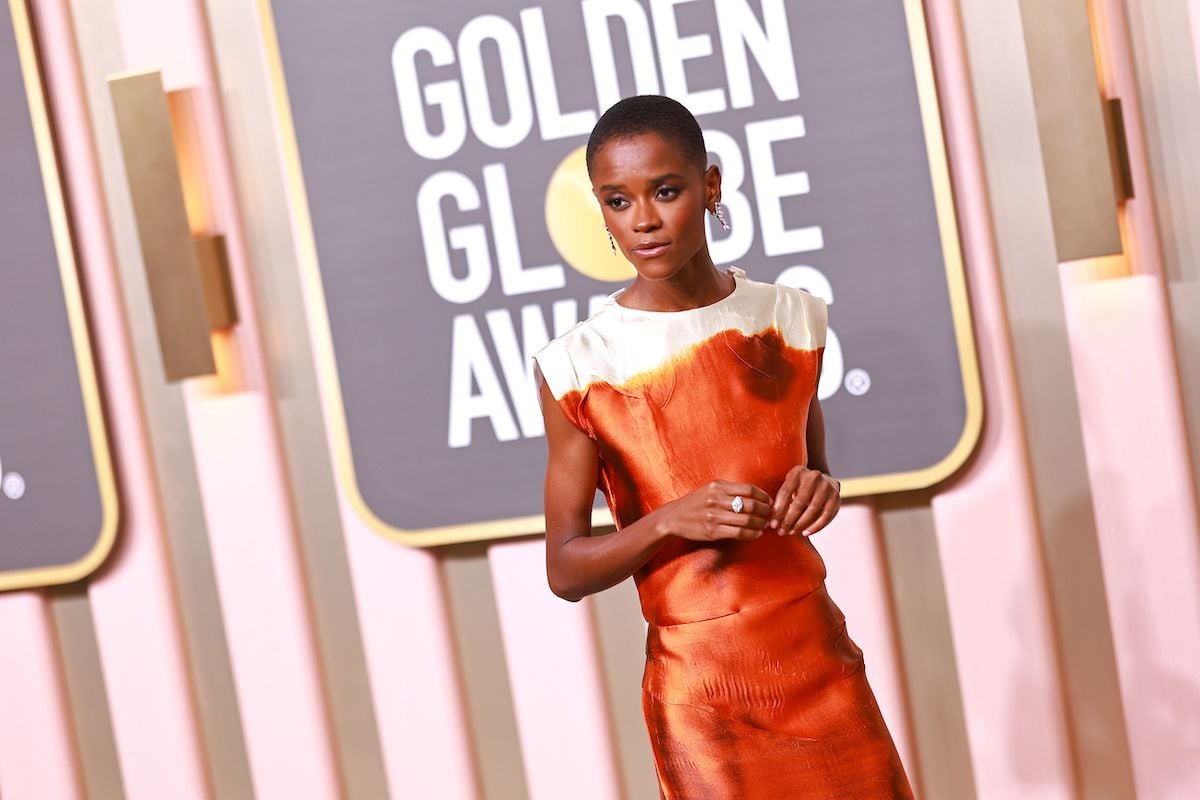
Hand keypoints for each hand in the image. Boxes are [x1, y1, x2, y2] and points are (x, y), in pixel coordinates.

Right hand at [657, 481, 773, 542]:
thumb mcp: (710, 489)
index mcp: (718, 487)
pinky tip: (757, 533)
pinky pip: (739, 533)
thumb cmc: (695, 503)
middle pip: (751, 505)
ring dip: (760, 523)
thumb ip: (729, 490)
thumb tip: (754, 495)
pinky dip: (752, 534)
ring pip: (747, 520)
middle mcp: (717, 500)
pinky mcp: (713, 531)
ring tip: (765, 524)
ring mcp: (715, 516)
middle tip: (771, 515)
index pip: (749, 489)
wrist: (674, 517)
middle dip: (765, 511)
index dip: (763, 496)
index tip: (770, 502)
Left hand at [772, 466, 841, 536]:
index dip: (778, 510)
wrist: (824, 482)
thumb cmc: (800, 489)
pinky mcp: (836, 497)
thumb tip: (772, 522)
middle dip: (789, 520)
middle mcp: (813, 476)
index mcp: (798, 472)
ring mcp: (826, 486)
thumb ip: (782, 500)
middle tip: (782, 532)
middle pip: (799, 502)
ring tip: (792, 533)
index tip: (773, 525)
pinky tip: (806, 533)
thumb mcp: (790, 487)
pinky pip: (826, 516)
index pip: (785, 492)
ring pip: (812, 510)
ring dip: (801, 524)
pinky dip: (815, 527)